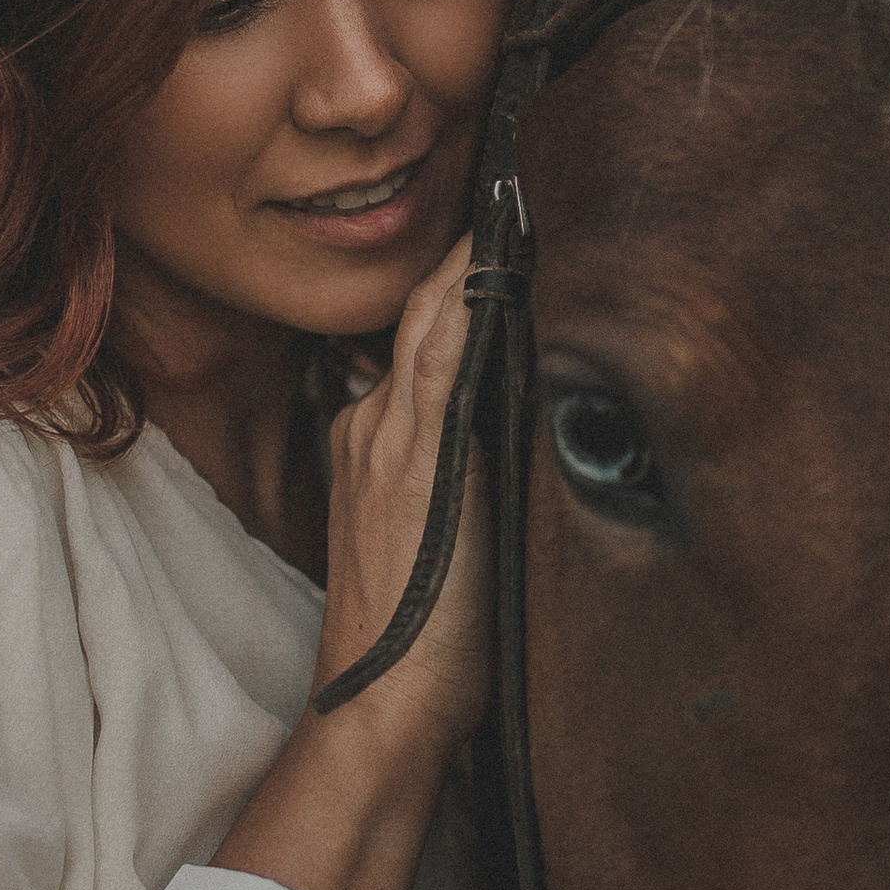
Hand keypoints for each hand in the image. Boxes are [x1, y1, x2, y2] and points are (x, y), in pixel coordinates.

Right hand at [210, 251, 493, 889]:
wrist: (381, 709)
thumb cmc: (417, 646)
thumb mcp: (426, 540)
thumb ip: (451, 480)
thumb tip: (509, 441)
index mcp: (371, 440)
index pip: (415, 333)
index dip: (456, 278)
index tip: (501, 229)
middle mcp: (373, 424)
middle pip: (418, 307)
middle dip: (464, 245)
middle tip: (515, 181)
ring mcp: (392, 435)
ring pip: (430, 316)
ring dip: (471, 254)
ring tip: (518, 192)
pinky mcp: (420, 454)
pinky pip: (441, 351)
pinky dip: (469, 295)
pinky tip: (504, 251)